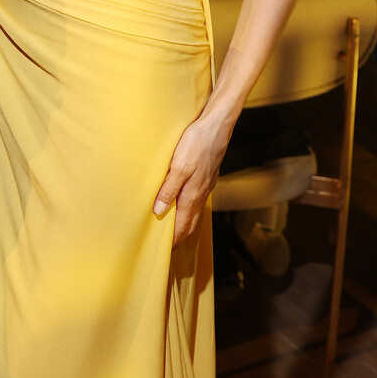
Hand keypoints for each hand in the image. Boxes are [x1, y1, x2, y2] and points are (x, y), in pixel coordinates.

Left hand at [153, 113, 231, 243]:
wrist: (217, 125)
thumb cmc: (197, 143)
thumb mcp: (178, 167)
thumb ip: (168, 190)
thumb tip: (159, 212)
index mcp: (193, 194)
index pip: (183, 226)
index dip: (174, 240)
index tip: (164, 252)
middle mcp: (201, 193)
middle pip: (190, 223)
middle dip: (180, 237)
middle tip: (168, 247)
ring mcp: (206, 185)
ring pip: (194, 212)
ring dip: (185, 224)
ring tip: (174, 231)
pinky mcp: (207, 176)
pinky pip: (197, 200)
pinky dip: (189, 210)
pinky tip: (183, 205)